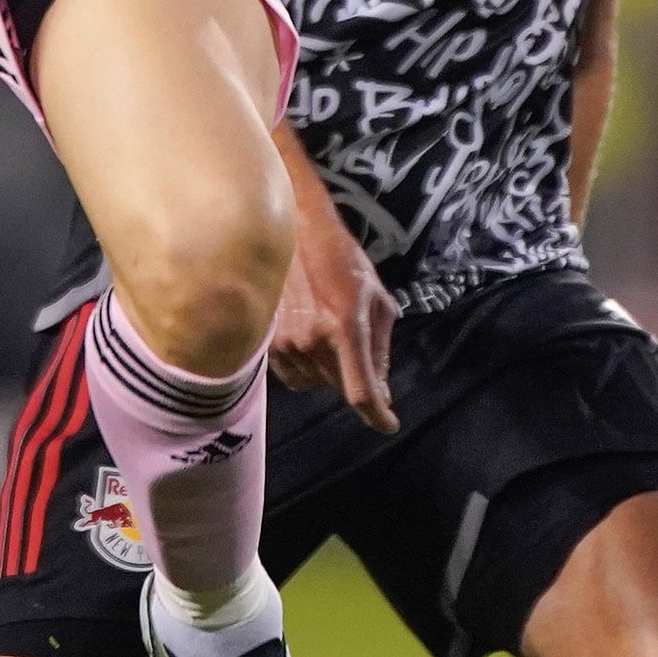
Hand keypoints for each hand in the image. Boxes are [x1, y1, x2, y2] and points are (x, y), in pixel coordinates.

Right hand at [269, 209, 398, 432]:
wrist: (293, 232)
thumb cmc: (342, 258)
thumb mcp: (377, 298)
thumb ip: (381, 347)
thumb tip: (382, 387)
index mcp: (346, 327)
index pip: (361, 390)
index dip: (377, 415)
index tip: (388, 424)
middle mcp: (313, 340)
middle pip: (340, 387)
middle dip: (357, 378)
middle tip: (358, 348)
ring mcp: (286, 342)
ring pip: (317, 383)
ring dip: (330, 372)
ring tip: (331, 334)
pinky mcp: (269, 341)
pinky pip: (294, 377)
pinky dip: (308, 369)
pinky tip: (312, 340)